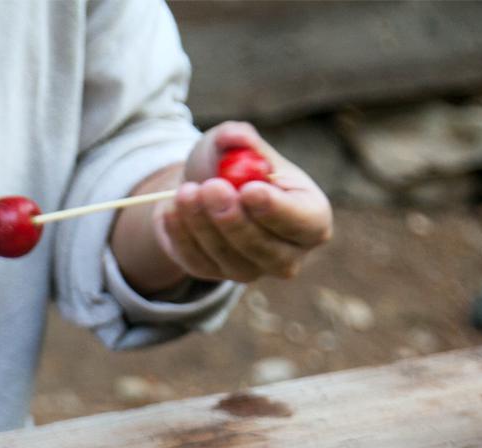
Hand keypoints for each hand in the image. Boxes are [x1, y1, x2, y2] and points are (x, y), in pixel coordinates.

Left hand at [113, 122, 332, 292]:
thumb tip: (239, 137)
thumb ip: (240, 138)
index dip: (277, 210)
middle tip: (211, 188)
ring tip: (185, 191)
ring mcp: (253, 269)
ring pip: (230, 258)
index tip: (249, 190)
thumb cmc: (230, 165)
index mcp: (310, 214)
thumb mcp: (235, 144)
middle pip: (268, 251)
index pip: (305, 222)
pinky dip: (181, 235)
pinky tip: (170, 209)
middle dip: (235, 221)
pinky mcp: (216, 275)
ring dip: (203, 225)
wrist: (200, 188)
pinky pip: (199, 262)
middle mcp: (289, 251)